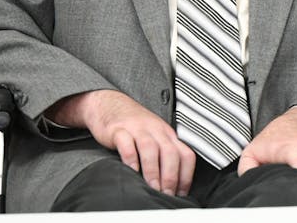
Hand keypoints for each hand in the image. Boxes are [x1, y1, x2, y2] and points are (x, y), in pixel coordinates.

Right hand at [48, 89, 195, 195]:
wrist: (110, 103)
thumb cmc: (134, 125)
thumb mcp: (155, 136)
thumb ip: (164, 156)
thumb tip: (173, 186)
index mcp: (168, 134)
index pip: (186, 154)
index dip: (186, 175)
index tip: (181, 192)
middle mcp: (156, 130)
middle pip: (170, 152)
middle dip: (171, 176)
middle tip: (167, 193)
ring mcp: (137, 128)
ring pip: (150, 149)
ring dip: (153, 171)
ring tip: (153, 187)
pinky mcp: (118, 130)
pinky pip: (126, 144)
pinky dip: (130, 159)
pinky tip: (132, 171)